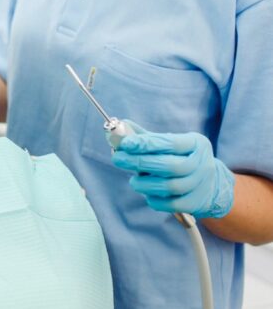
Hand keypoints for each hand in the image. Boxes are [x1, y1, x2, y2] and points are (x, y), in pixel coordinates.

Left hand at [111, 121, 234, 218]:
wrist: (212, 184)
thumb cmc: (182, 158)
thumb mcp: (172, 143)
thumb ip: (147, 137)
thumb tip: (121, 127)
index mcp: (196, 144)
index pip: (170, 143)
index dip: (146, 143)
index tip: (125, 143)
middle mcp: (202, 164)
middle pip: (169, 166)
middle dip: (140, 162)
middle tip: (118, 159)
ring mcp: (200, 185)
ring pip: (169, 186)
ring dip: (145, 184)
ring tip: (133, 181)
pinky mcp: (196, 203)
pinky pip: (171, 204)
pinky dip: (155, 199)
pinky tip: (146, 194)